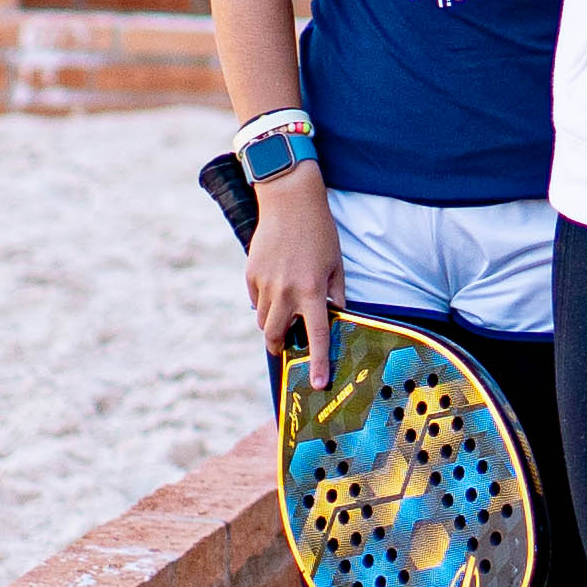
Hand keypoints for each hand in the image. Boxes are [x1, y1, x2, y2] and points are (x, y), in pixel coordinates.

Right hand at [248, 174, 341, 392]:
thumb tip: (335, 318)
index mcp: (312, 291)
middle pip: (274, 336)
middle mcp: (286, 292)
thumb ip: (335, 294)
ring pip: (263, 319)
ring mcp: (265, 284)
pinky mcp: (251, 274)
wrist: (289, 202)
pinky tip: (275, 285)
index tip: (319, 384)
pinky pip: (256, 299)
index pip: (317, 336)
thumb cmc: (319, 232)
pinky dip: (264, 301)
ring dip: (272, 323)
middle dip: (279, 348)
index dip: (318, 363)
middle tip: (285, 348)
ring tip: (285, 309)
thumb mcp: (335, 264)